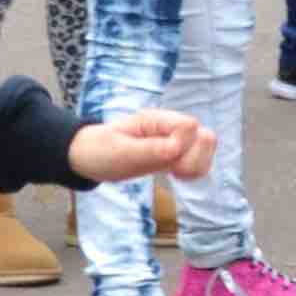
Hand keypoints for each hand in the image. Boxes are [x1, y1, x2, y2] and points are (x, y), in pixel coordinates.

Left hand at [70, 107, 218, 182]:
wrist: (88, 156)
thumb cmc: (100, 151)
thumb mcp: (120, 153)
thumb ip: (149, 150)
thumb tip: (177, 148)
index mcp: (156, 120)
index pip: (190, 125)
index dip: (182, 146)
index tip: (165, 161)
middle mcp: (170, 127)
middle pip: (207, 136)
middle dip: (195, 159)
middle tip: (172, 170)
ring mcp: (175, 139)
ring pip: (207, 148)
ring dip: (196, 166)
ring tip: (174, 173)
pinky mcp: (175, 152)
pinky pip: (199, 160)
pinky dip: (193, 171)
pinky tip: (175, 175)